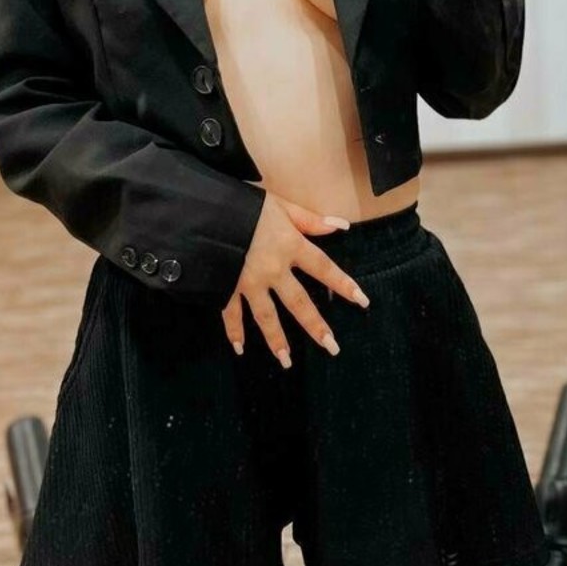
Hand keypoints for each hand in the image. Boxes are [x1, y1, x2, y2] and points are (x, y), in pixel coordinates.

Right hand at [220, 192, 369, 365]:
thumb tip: (342, 226)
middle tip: (332, 347)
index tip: (362, 301)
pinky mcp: (225, 286)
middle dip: (315, 326)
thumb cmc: (244, 204)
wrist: (204, 212)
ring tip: (287, 361)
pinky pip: (231, 314)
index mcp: (289, 246)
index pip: (323, 268)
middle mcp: (273, 270)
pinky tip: (239, 348)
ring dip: (277, 340)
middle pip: (299, 302)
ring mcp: (248, 282)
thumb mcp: (281, 205)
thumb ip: (311, 219)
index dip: (343, 284)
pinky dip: (234, 331)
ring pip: (266, 317)